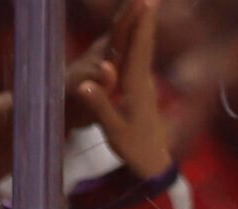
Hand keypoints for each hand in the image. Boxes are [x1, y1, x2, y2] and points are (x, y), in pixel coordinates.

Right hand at [75, 0, 171, 181]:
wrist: (154, 164)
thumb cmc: (134, 149)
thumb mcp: (114, 131)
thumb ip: (100, 106)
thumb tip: (84, 84)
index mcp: (136, 87)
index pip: (138, 50)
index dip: (141, 26)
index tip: (145, 3)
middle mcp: (144, 81)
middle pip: (144, 43)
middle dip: (145, 18)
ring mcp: (145, 84)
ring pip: (144, 49)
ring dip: (144, 26)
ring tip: (146, 5)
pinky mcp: (142, 89)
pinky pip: (140, 58)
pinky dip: (140, 41)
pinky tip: (140, 34)